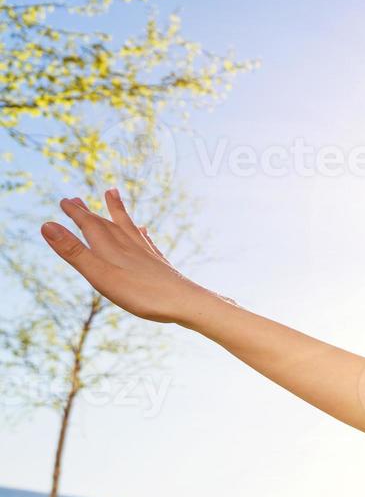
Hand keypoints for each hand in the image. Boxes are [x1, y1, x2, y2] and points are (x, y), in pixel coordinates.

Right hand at [40, 189, 219, 324]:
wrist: (185, 303)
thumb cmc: (141, 293)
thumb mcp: (99, 274)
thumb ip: (74, 252)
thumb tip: (46, 225)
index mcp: (110, 247)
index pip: (89, 224)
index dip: (75, 213)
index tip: (64, 200)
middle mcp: (128, 244)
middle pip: (105, 223)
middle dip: (89, 211)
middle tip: (76, 198)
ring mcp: (146, 253)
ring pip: (127, 226)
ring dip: (117, 211)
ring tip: (113, 194)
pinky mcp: (160, 264)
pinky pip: (147, 242)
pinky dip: (140, 233)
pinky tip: (144, 232)